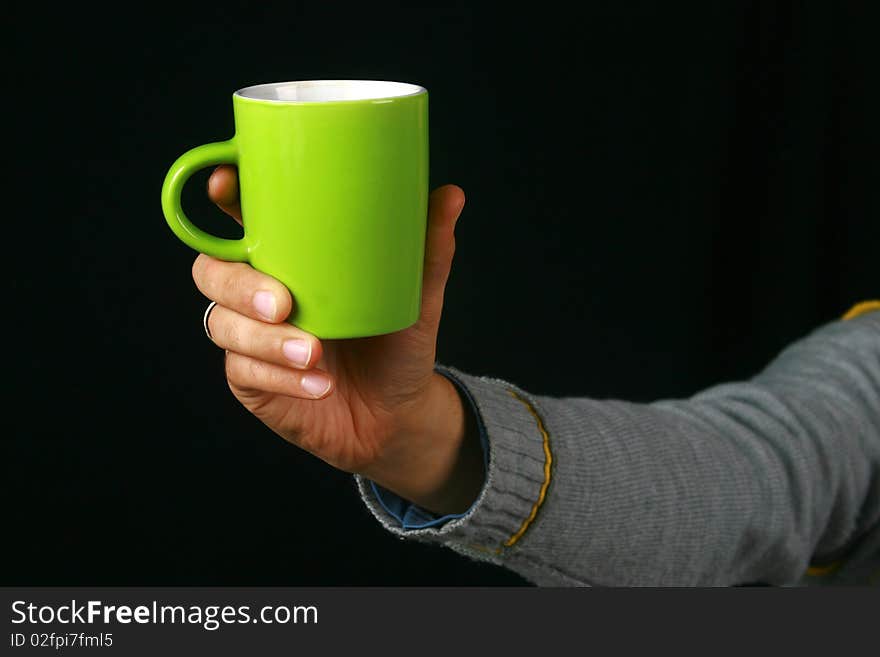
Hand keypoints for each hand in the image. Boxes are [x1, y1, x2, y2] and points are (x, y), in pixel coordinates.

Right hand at [191, 166, 482, 514]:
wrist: (397, 415)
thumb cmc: (397, 345)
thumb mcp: (416, 298)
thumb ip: (428, 250)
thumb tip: (451, 195)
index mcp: (289, 258)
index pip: (241, 220)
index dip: (222, 197)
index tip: (223, 183)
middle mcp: (259, 292)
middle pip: (211, 271)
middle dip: (239, 284)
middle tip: (282, 304)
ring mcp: (250, 337)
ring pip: (223, 324)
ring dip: (265, 340)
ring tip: (314, 354)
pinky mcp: (251, 381)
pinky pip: (245, 372)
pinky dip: (281, 378)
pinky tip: (317, 384)